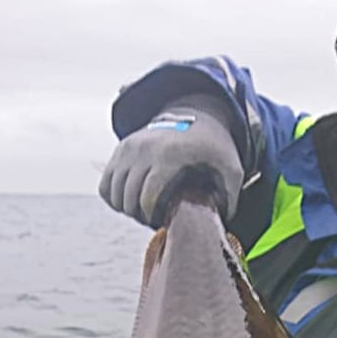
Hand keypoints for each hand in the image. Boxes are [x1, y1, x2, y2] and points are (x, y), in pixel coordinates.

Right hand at [100, 94, 244, 226]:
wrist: (197, 114)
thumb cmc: (215, 149)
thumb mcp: (231, 170)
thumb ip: (229, 198)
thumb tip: (218, 223)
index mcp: (169, 156)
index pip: (148, 196)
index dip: (152, 216)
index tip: (163, 221)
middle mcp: (144, 149)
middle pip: (129, 198)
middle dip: (141, 215)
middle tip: (156, 219)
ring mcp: (129, 148)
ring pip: (114, 194)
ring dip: (127, 209)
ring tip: (145, 211)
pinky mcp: (120, 150)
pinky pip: (105, 186)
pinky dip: (114, 199)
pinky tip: (132, 202)